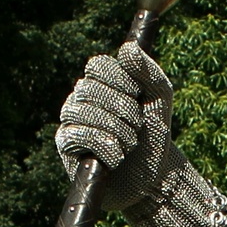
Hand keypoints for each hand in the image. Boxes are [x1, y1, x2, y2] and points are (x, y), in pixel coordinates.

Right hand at [54, 41, 176, 211]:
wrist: (153, 179)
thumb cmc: (153, 136)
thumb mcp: (160, 100)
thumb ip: (148, 72)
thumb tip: (127, 48)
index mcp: (100, 84)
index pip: (98, 65)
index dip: (121, 80)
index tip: (138, 97)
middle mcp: (80, 99)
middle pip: (90, 88)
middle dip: (124, 109)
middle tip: (137, 126)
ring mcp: (71, 122)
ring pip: (82, 111)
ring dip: (116, 128)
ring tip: (130, 144)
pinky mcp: (66, 147)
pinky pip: (77, 135)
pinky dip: (104, 145)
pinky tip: (117, 157)